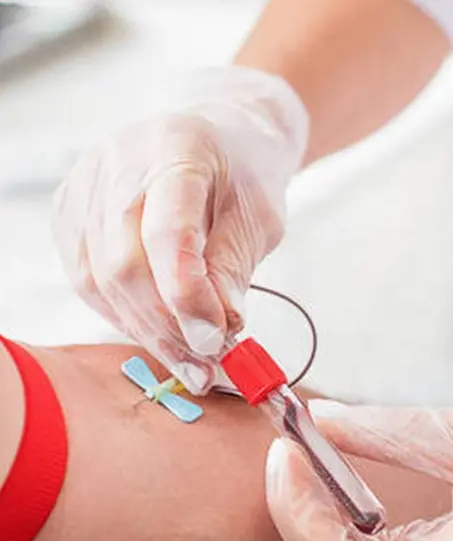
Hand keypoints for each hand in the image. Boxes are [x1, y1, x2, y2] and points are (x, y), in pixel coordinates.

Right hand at [52, 67, 307, 393]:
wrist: (219, 139)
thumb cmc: (244, 174)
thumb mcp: (259, 219)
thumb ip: (234, 270)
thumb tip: (218, 333)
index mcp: (176, 148)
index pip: (167, 234)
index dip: (188, 297)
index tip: (216, 341)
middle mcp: (118, 162)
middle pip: (124, 265)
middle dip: (167, 329)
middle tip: (205, 367)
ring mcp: (86, 187)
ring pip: (100, 281)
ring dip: (148, 333)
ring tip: (189, 364)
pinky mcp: (72, 214)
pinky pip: (88, 282)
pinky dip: (126, 317)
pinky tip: (160, 335)